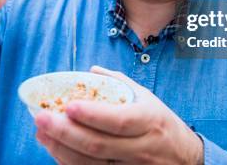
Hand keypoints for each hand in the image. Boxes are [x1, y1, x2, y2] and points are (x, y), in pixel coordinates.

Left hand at [35, 66, 203, 164]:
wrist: (185, 159)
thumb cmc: (161, 124)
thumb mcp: (148, 99)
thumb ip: (119, 84)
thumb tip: (90, 71)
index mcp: (148, 121)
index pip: (118, 120)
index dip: (92, 115)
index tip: (68, 106)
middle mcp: (141, 147)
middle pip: (98, 145)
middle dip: (65, 132)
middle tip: (41, 118)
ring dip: (61, 149)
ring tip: (41, 133)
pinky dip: (70, 163)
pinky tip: (55, 150)